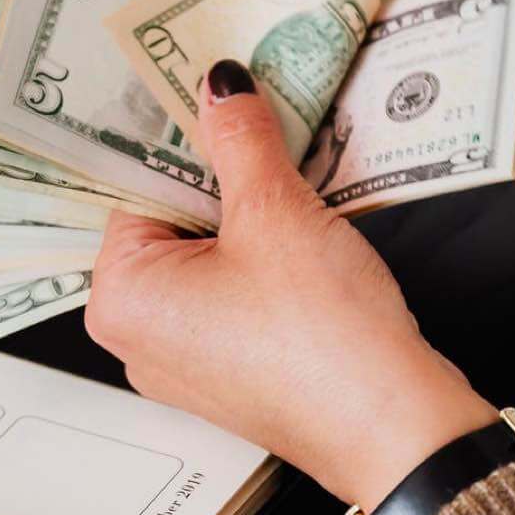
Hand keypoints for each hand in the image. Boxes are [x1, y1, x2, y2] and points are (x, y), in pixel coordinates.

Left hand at [85, 61, 499, 508]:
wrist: (393, 426)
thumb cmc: (321, 337)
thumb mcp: (275, 212)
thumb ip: (239, 139)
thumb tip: (221, 88)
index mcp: (120, 297)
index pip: (133, 186)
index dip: (179, 137)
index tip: (210, 93)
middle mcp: (139, 336)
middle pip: (170, 220)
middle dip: (218, 173)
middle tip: (259, 120)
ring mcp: (188, 359)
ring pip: (209, 254)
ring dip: (250, 211)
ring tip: (292, 167)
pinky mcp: (236, 370)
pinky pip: (237, 290)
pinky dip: (267, 254)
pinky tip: (307, 224)